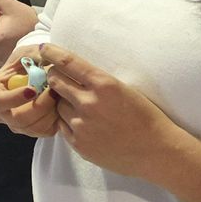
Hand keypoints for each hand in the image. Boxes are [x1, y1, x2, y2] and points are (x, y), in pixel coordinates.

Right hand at [0, 44, 60, 137]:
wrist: (38, 74)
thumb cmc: (28, 62)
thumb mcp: (29, 52)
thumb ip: (35, 54)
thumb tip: (46, 61)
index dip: (15, 98)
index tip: (33, 89)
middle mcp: (0, 113)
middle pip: (18, 118)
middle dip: (39, 105)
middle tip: (54, 90)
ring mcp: (15, 125)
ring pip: (33, 127)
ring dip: (49, 111)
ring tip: (57, 95)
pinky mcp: (32, 131)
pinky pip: (45, 131)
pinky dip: (55, 119)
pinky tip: (58, 104)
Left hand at [39, 43, 188, 181]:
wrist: (157, 151)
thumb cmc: (145, 117)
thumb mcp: (123, 89)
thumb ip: (96, 82)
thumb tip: (72, 72)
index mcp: (103, 84)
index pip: (67, 62)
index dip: (52, 53)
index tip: (43, 49)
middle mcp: (88, 102)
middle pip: (55, 81)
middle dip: (54, 77)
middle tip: (58, 78)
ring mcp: (81, 125)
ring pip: (57, 105)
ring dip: (63, 102)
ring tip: (82, 107)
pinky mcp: (78, 144)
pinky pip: (62, 126)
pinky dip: (68, 122)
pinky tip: (84, 124)